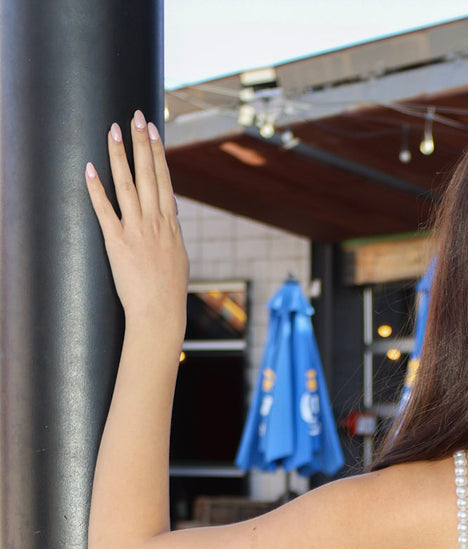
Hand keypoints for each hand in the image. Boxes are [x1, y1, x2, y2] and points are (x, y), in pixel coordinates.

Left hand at [85, 111, 188, 344]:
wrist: (160, 313)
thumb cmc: (169, 291)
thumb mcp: (179, 257)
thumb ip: (173, 230)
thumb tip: (171, 207)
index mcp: (170, 225)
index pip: (164, 180)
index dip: (158, 153)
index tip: (153, 130)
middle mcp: (155, 222)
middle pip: (148, 174)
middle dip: (142, 143)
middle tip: (135, 117)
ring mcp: (136, 230)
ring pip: (127, 184)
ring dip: (120, 155)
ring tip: (113, 130)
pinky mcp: (117, 242)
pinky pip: (105, 210)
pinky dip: (96, 188)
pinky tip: (89, 168)